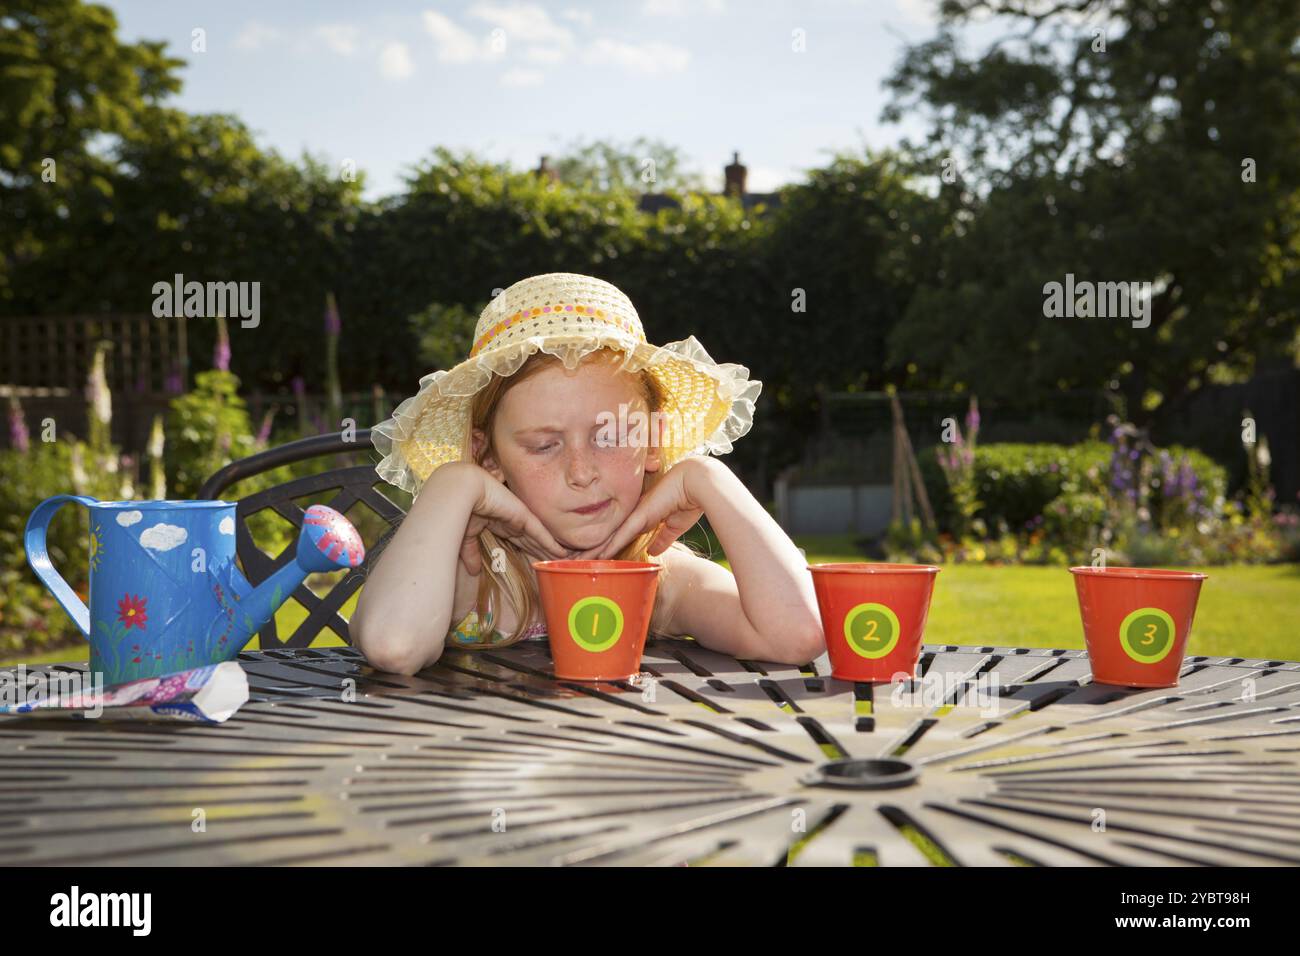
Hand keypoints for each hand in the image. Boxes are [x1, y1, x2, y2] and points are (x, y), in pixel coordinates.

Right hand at [450, 463, 571, 573]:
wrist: (463, 491)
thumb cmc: (461, 509)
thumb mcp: (467, 537)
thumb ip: (472, 553)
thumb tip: (472, 571)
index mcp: (499, 524)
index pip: (518, 541)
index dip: (528, 551)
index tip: (537, 562)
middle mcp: (512, 521)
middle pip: (532, 541)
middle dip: (543, 553)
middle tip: (557, 565)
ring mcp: (519, 518)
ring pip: (539, 539)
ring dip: (550, 551)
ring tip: (563, 562)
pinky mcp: (524, 517)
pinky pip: (540, 533)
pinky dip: (551, 544)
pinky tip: (561, 552)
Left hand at [577, 457, 715, 559]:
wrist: (696, 483)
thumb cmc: (690, 500)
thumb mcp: (675, 526)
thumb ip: (663, 539)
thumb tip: (653, 552)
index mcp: (643, 516)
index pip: (620, 534)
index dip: (607, 546)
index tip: (595, 557)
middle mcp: (635, 515)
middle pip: (609, 535)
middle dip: (593, 549)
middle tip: (574, 560)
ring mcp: (635, 515)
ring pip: (609, 537)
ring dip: (594, 551)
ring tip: (575, 562)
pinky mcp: (640, 516)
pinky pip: (620, 535)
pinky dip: (608, 547)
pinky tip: (596, 557)